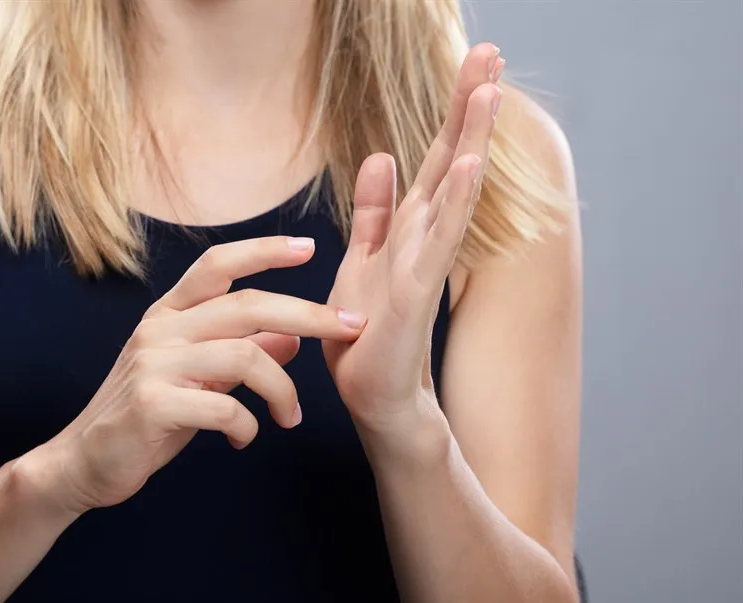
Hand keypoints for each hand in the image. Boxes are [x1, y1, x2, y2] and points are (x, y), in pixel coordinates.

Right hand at [38, 237, 365, 511]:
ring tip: (291, 417)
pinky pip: (226, 407)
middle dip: (309, 315)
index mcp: (169, 314)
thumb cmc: (147, 418)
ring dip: (283, 390)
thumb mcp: (197, 378)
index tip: (309, 247)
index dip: (264, 251)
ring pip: (246, 357)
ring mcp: (155, 364)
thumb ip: (239, 353)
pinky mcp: (154, 404)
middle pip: (248, 305)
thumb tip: (291, 336)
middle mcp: (161, 329)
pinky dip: (249, 425)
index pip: (218, 264)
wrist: (84, 462)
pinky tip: (244, 438)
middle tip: (350, 329)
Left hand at [323, 43, 504, 439]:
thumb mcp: (363, 260)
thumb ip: (375, 212)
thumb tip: (382, 156)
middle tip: (490, 50)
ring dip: (472, 140)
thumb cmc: (368, 335)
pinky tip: (471, 167)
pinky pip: (438, 240)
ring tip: (490, 90)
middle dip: (470, 107)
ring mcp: (426, 263)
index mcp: (410, 227)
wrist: (376, 398)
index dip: (455, 110)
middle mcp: (426, 238)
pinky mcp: (418, 293)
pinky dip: (456, 203)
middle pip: (453, 160)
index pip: (437, 157)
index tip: (475, 61)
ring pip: (455, 191)